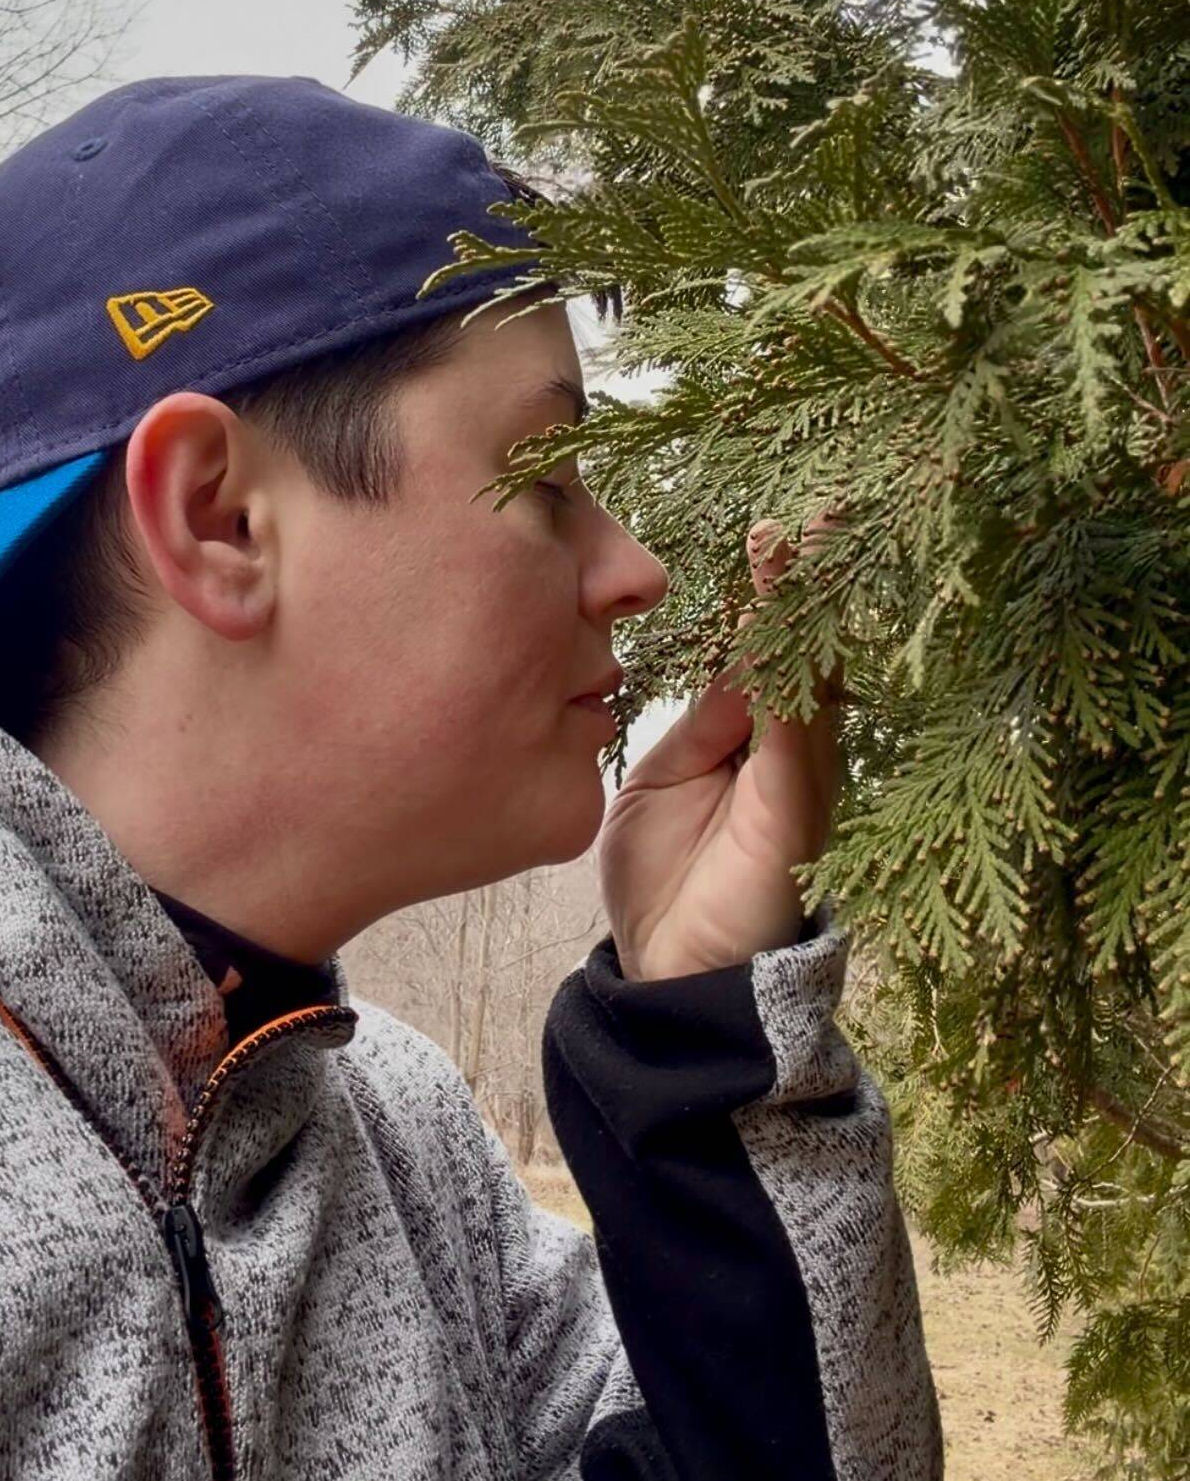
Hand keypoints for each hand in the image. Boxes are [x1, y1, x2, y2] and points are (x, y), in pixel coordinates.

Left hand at [599, 513, 844, 982]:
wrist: (672, 979)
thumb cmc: (667, 885)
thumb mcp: (660, 785)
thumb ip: (696, 727)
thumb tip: (731, 667)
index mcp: (747, 739)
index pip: (761, 647)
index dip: (767, 590)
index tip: (769, 525)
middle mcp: (786, 749)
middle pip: (801, 644)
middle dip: (808, 575)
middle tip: (820, 502)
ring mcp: (799, 772)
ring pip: (808, 666)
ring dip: (806, 597)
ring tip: (805, 526)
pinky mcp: (797, 799)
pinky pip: (798, 713)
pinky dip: (793, 653)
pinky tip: (786, 601)